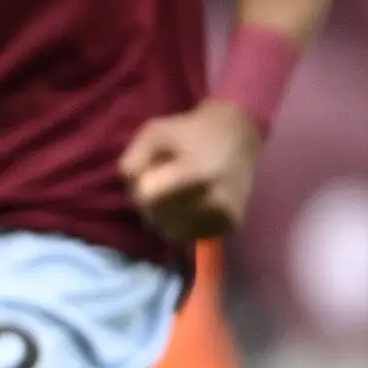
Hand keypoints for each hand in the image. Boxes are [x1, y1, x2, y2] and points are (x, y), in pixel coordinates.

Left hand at [121, 99, 262, 243]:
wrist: (237, 136)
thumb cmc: (189, 132)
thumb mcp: (153, 133)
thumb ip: (133, 158)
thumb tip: (130, 184)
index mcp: (196, 174)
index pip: (146, 198)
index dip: (141, 185)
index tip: (152, 170)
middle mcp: (214, 200)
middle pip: (155, 216)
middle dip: (149, 202)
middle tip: (164, 181)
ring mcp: (223, 215)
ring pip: (170, 230)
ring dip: (163, 216)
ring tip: (177, 191)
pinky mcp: (230, 225)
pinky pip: (189, 235)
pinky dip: (182, 223)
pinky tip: (190, 203)